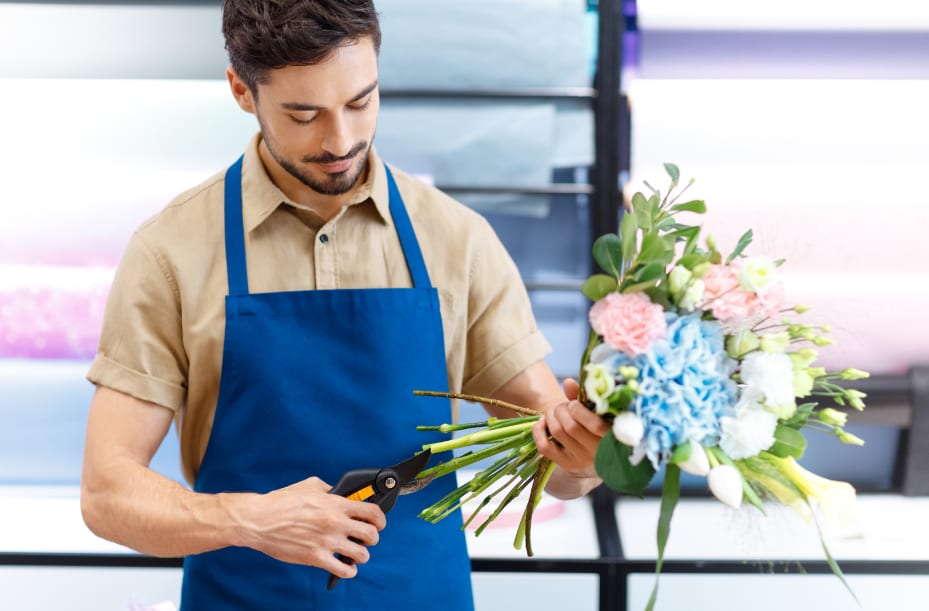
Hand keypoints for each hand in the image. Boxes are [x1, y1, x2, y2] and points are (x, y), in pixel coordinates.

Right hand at [241, 476, 385, 577]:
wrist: (259, 520)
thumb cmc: (281, 502)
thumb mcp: (310, 486)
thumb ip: (330, 489)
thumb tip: (340, 493)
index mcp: (336, 504)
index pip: (373, 512)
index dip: (380, 519)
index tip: (378, 523)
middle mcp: (335, 522)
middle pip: (372, 535)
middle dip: (372, 538)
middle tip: (365, 538)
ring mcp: (327, 541)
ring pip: (362, 554)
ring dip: (361, 555)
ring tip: (354, 553)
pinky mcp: (315, 558)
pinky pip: (344, 570)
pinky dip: (348, 571)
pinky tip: (344, 567)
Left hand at [531, 378, 608, 476]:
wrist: (593, 453)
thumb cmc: (596, 424)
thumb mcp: (595, 411)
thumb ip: (583, 397)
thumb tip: (567, 382)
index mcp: (611, 437)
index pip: (595, 425)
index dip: (579, 409)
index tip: (573, 403)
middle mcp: (596, 452)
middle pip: (571, 427)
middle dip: (561, 409)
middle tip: (561, 405)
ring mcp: (580, 460)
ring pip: (558, 432)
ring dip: (550, 416)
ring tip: (554, 411)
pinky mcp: (565, 464)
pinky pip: (544, 447)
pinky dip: (538, 431)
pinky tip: (543, 422)